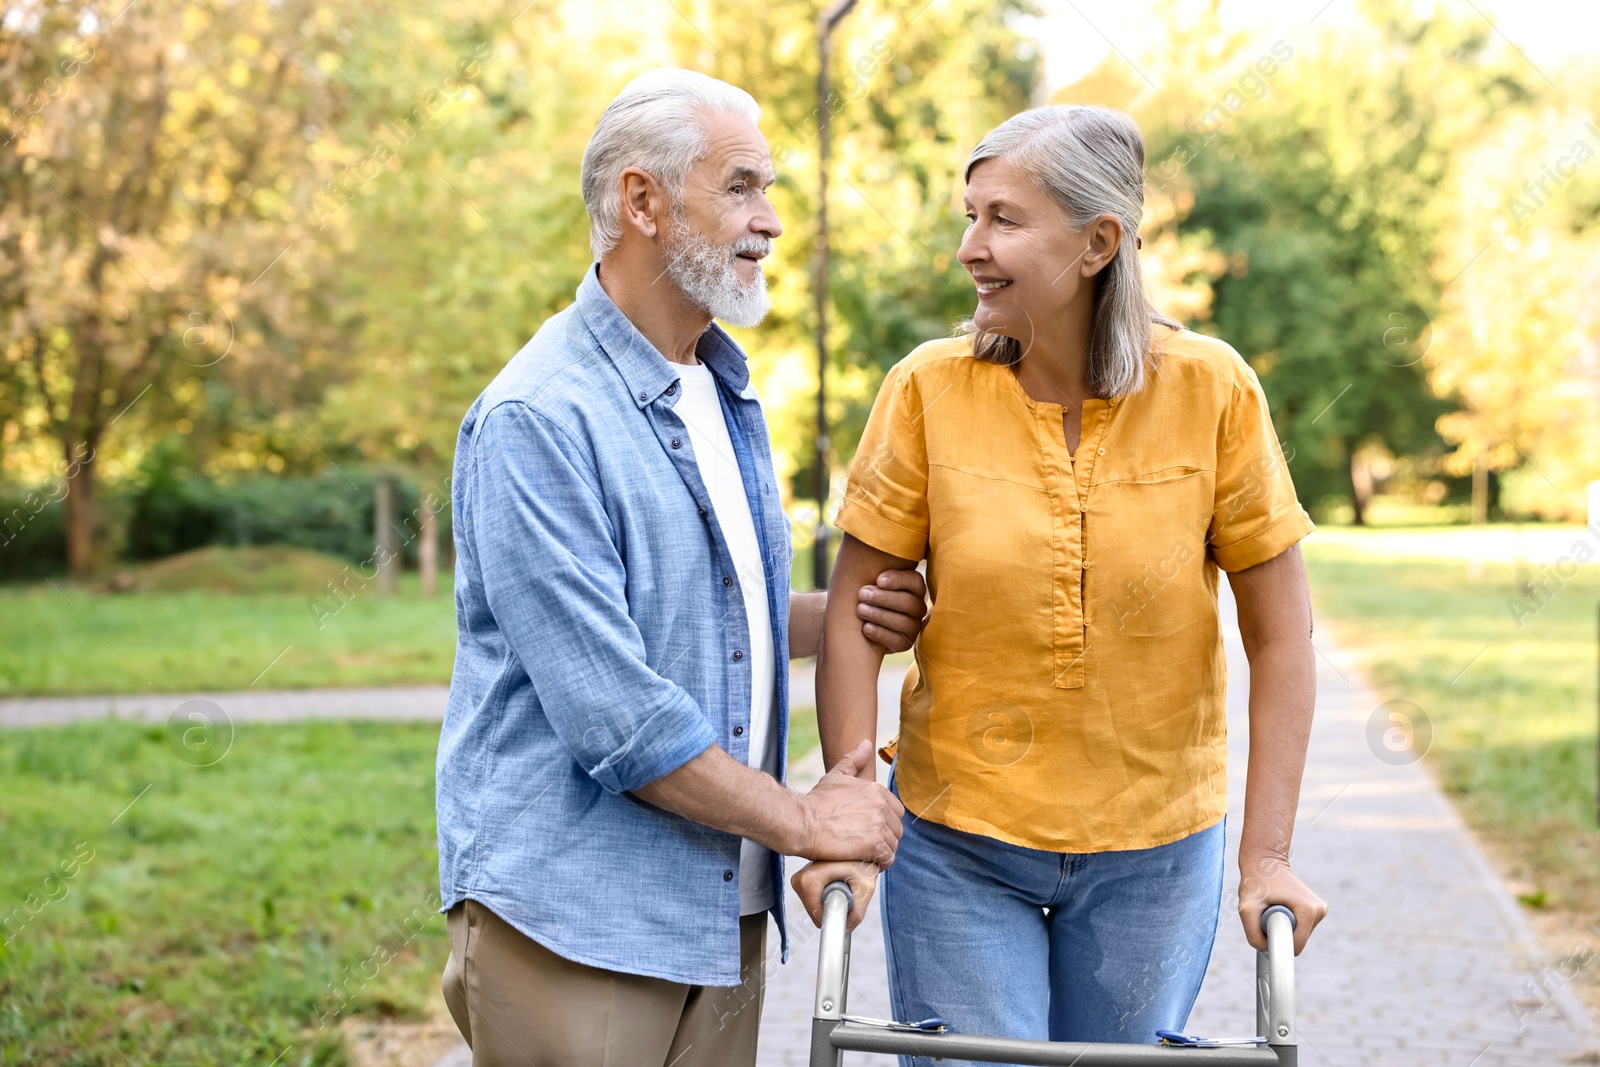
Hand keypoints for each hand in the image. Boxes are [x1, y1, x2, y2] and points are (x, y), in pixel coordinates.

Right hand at [792, 860, 878, 931]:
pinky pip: (812, 899)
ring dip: (829, 903)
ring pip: (813, 906)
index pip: (816, 915)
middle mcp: (800, 877)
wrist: (858, 845)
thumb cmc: (862, 860)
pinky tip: (837, 885)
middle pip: (814, 911)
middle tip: (848, 894)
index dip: (833, 919)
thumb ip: (857, 913)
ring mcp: (799, 878)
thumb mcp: (865, 887)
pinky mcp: (802, 879)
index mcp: (810, 879)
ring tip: (844, 887)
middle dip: (832, 910)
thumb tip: (847, 929)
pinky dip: (825, 898)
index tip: (846, 914)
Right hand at [795, 739, 905, 864]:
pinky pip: (887, 858)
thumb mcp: (836, 776)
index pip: (896, 811)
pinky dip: (880, 862)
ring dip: (882, 851)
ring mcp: (878, 825)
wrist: (802, 822)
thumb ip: (854, 760)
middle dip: (885, 837)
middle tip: (867, 843)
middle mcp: (881, 806)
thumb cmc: (817, 801)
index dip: (885, 822)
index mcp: (876, 790)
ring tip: (865, 853)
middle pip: (897, 829)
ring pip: (893, 844)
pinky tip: (868, 862)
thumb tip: (866, 743)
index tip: (871, 828)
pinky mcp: (873, 844)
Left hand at [857, 567, 928, 652]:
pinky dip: (881, 634)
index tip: (878, 580)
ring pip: (903, 622)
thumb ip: (877, 569)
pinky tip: (865, 628)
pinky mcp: (906, 643)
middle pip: (908, 603)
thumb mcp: (872, 579)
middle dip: (884, 598)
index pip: (914, 582)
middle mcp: (918, 607)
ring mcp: (914, 626)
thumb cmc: (867, 593)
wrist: (857, 620)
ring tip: (860, 609)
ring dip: (879, 615)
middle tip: (862, 594)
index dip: (898, 580)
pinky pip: (898, 641)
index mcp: (914, 588)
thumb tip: (867, 544)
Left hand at [1238, 852, 1326, 954]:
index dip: (1278, 945)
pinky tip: (1279, 907)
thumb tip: (1267, 953)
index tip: (1265, 935)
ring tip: (1272, 907)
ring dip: (1282, 927)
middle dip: (1279, 933)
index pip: (1296, 946)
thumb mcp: (1247, 908)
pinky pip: (1300, 929)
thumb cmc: (1255, 882)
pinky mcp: (1317, 911)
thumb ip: (1253, 935)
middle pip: (1297, 942)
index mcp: (1309, 911)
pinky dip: (1287, 923)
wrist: (1265, 861)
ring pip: (1298, 936)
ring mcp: (1320, 911)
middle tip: (1265, 913)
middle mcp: (1319, 911)